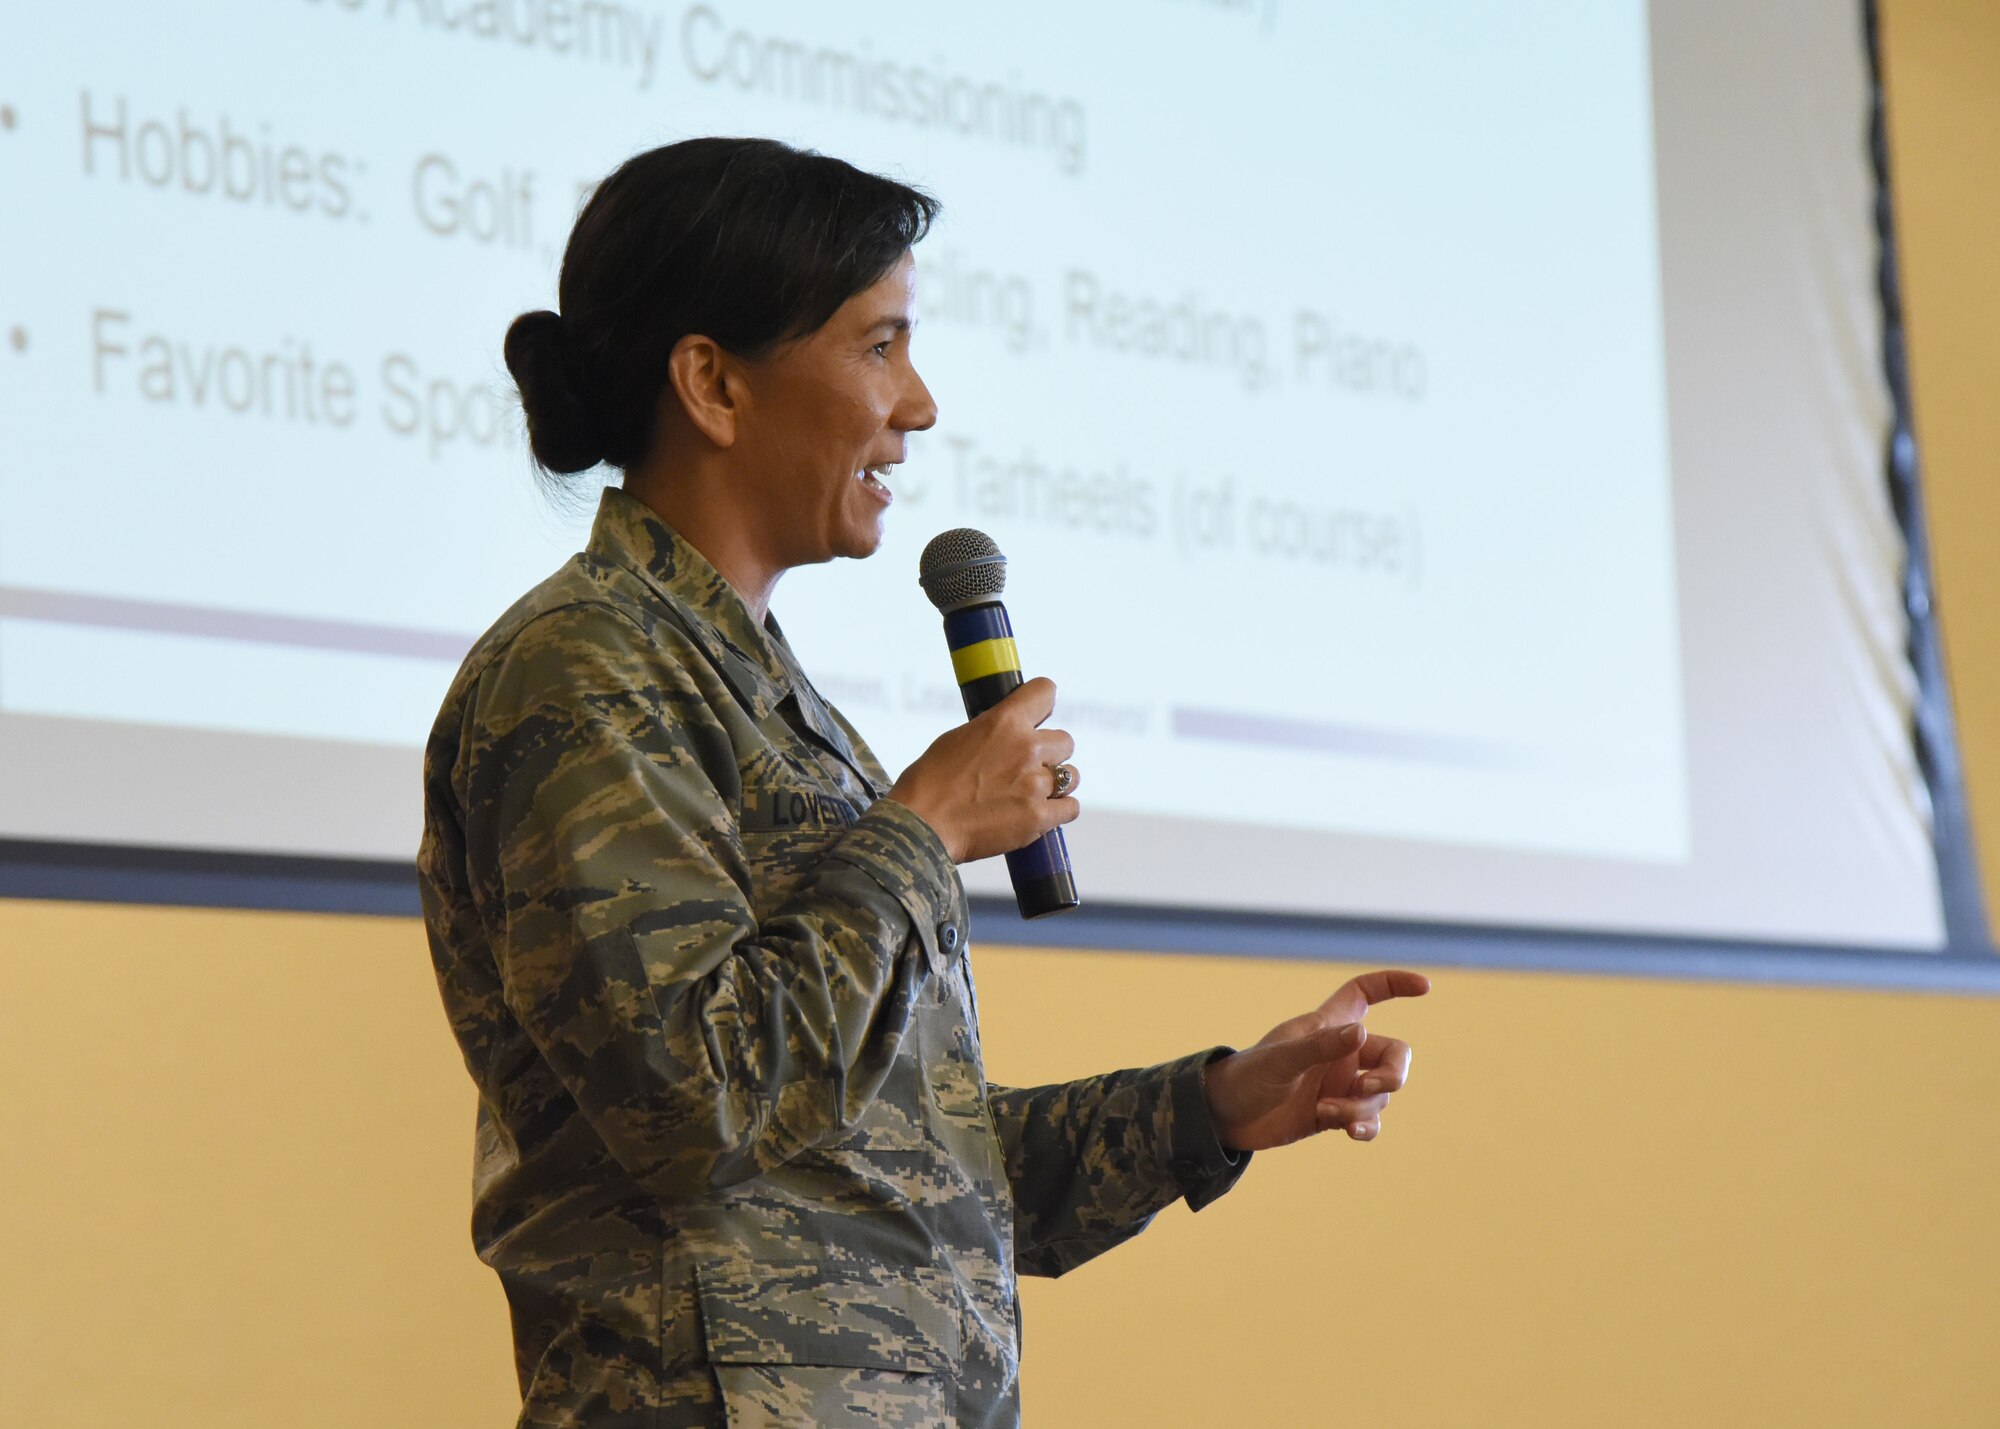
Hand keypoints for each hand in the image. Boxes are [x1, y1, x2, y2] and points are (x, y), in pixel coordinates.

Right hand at [885, 677, 1078, 863]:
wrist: (921, 826)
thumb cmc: (929, 783)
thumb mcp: (958, 739)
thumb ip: (991, 735)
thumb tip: (1005, 738)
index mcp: (1004, 721)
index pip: (1046, 692)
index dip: (1043, 704)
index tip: (1038, 717)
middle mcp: (1026, 748)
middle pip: (1065, 741)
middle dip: (1049, 753)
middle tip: (1027, 768)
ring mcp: (1035, 784)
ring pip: (1071, 776)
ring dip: (1055, 783)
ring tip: (1030, 794)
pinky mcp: (1039, 817)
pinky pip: (1071, 807)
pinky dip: (1058, 811)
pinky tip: (1039, 813)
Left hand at [1203, 969, 1430, 1151]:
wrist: (1222, 1116)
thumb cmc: (1245, 1075)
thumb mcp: (1281, 1059)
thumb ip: (1321, 1046)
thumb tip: (1363, 1032)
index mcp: (1327, 1025)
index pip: (1367, 993)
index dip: (1395, 984)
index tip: (1424, 987)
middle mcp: (1339, 1053)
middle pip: (1393, 1054)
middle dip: (1394, 1073)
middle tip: (1368, 1088)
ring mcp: (1338, 1085)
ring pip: (1379, 1094)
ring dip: (1362, 1107)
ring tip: (1328, 1113)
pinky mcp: (1332, 1114)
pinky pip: (1366, 1119)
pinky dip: (1365, 1126)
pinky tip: (1351, 1132)